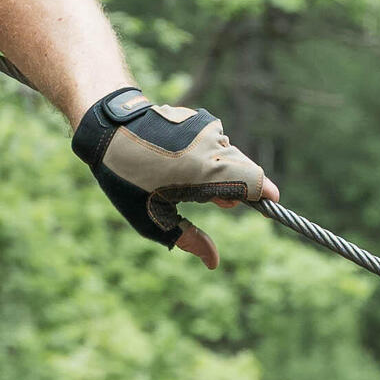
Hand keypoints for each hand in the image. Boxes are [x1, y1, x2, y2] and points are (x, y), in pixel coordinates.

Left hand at [71, 89, 277, 268]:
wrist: (109, 130)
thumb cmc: (127, 180)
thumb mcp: (152, 220)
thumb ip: (188, 240)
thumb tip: (213, 262)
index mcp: (205, 172)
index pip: (254, 181)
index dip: (266, 195)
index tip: (271, 206)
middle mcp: (212, 146)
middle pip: (245, 169)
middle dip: (240, 189)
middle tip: (220, 205)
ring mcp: (207, 128)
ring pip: (230, 155)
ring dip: (223, 173)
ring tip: (197, 188)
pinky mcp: (199, 118)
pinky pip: (216, 142)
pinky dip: (211, 156)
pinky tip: (187, 166)